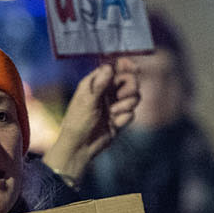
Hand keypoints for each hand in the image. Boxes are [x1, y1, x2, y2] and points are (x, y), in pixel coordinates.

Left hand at [44, 58, 139, 183]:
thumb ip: (100, 84)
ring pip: (134, 96)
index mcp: (95, 83)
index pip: (114, 67)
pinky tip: (113, 124)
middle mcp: (106, 91)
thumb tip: (109, 67)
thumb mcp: (87, 101)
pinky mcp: (120, 117)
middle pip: (129, 80)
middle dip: (129, 87)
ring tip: (113, 113)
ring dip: (126, 104)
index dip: (126, 65)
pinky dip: (124, 118)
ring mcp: (114, 104)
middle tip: (121, 96)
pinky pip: (132, 113)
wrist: (81, 147)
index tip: (135, 68)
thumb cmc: (78, 122)